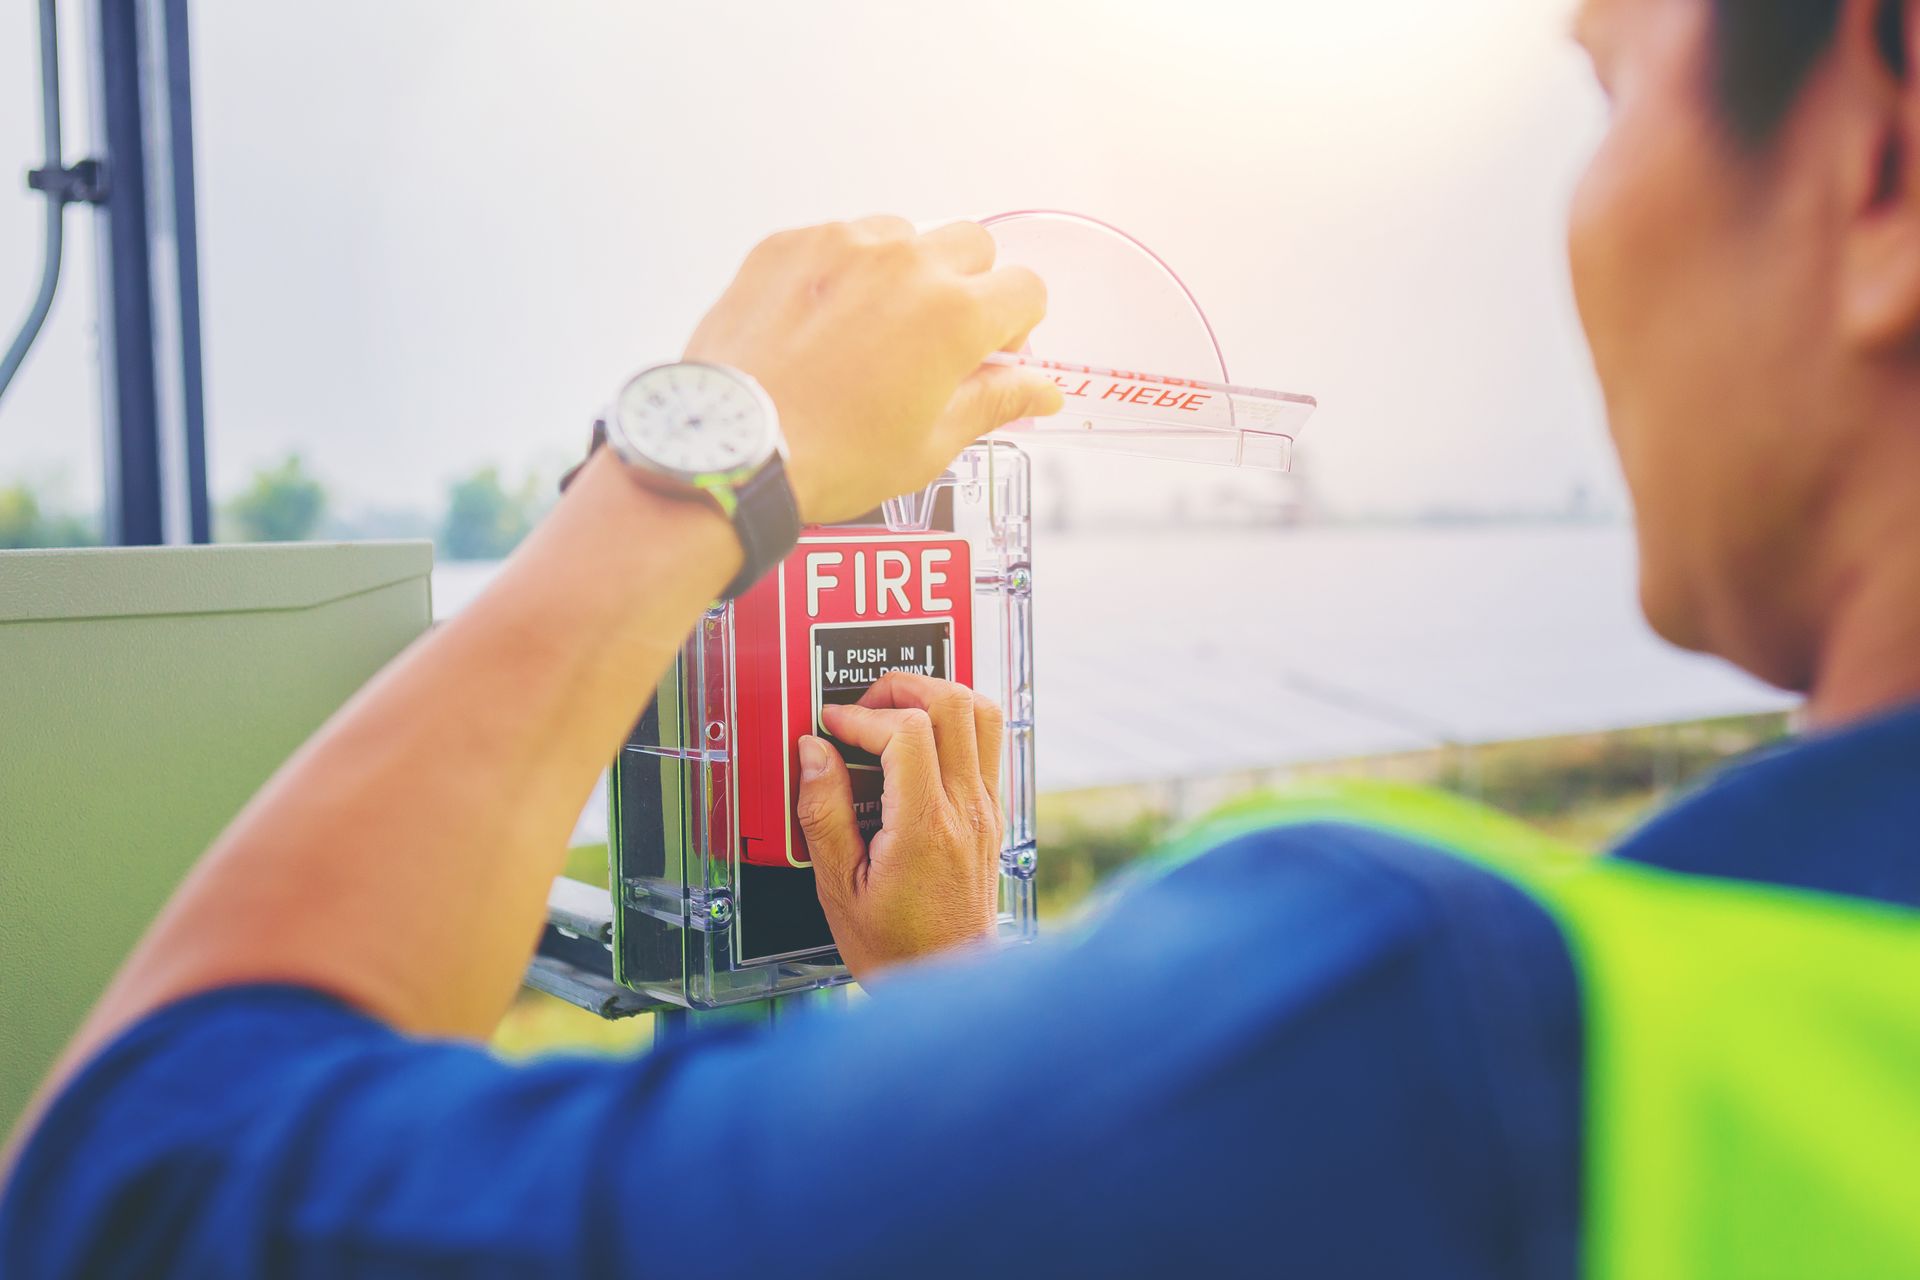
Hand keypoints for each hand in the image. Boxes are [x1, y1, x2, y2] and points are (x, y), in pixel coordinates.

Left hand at [685, 217, 1063, 523]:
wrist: (734, 449)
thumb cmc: (828, 456)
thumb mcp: (930, 445)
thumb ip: (994, 402)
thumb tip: (1038, 389)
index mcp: (955, 315)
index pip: (1025, 288)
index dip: (1016, 325)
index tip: (993, 352)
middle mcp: (905, 263)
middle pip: (972, 245)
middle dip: (969, 287)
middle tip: (936, 340)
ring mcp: (843, 246)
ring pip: (903, 235)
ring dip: (904, 271)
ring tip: (872, 332)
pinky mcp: (790, 245)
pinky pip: (838, 240)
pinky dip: (843, 272)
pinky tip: (822, 326)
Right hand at [794, 673, 1004, 980]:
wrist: (946, 979)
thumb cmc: (893, 945)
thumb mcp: (837, 886)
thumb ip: (824, 813)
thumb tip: (814, 752)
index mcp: (924, 828)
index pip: (907, 732)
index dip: (860, 716)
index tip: (830, 727)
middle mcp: (965, 811)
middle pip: (954, 704)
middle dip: (901, 687)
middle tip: (862, 706)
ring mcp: (985, 810)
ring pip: (982, 714)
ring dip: (937, 696)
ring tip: (895, 709)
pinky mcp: (992, 815)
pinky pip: (987, 744)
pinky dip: (955, 724)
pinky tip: (921, 742)